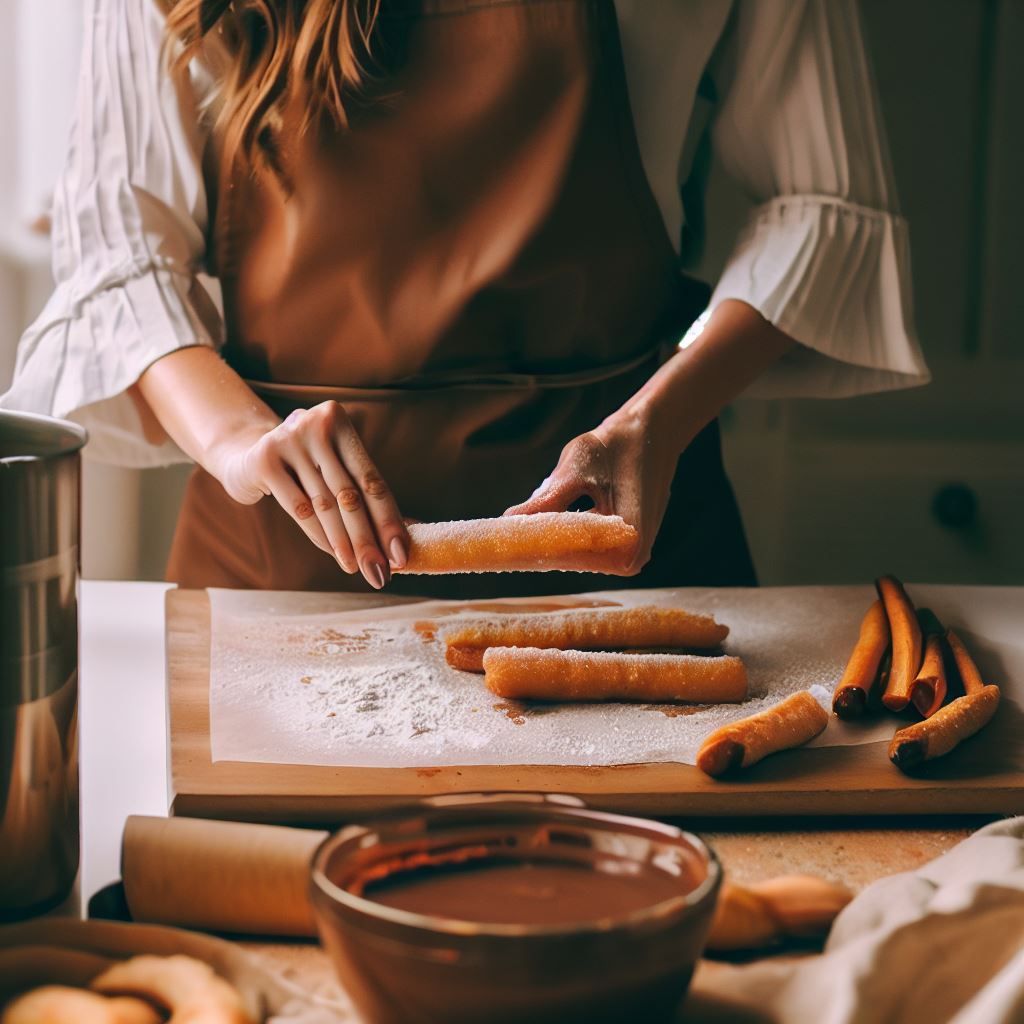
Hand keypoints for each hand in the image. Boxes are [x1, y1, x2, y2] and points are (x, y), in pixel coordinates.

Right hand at [213, 401, 408, 588]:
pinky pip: (299, 508)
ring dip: (345, 543)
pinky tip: (335, 555)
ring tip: (359, 569)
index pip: (371, 478)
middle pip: (350, 494)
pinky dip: (319, 536)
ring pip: (324, 504)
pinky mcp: (265, 460)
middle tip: (381, 573)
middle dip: (368, 539)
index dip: (388, 519)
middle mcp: (316, 425)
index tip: (402, 554)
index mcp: (340, 421)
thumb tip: (410, 533)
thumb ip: (366, 493)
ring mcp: (288, 440)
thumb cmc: (307, 468)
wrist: (246, 456)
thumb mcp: (335, 467)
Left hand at [504, 407, 679, 574]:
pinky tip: (540, 520)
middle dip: (538, 544)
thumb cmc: (617, 446)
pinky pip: (585, 545)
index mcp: (626, 547)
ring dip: (549, 538)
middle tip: (501, 534)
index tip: (501, 545)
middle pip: (571, 559)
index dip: (532, 549)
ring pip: (576, 552)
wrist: (653, 431)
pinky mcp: (623, 545)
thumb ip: (545, 502)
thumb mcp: (576, 472)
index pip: (567, 557)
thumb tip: (507, 521)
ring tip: (515, 526)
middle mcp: (631, 561)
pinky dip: (563, 533)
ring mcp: (629, 556)